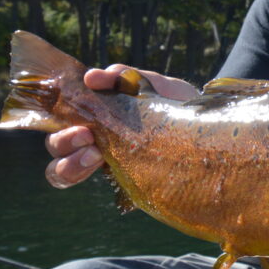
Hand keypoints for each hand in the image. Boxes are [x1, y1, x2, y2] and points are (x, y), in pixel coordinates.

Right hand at [43, 65, 198, 188]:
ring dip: (70, 164)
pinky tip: (109, 169)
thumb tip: (94, 77)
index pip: (60, 118)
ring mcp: (106, 165)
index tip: (76, 110)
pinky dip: (93, 179)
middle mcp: (93, 141)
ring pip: (62, 171)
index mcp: (96, 116)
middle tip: (88, 136)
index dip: (56, 115)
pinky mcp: (125, 187)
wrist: (213, 128)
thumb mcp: (155, 84)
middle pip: (56, 146)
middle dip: (64, 141)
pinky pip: (94, 191)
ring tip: (96, 155)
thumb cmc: (177, 103)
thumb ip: (127, 77)